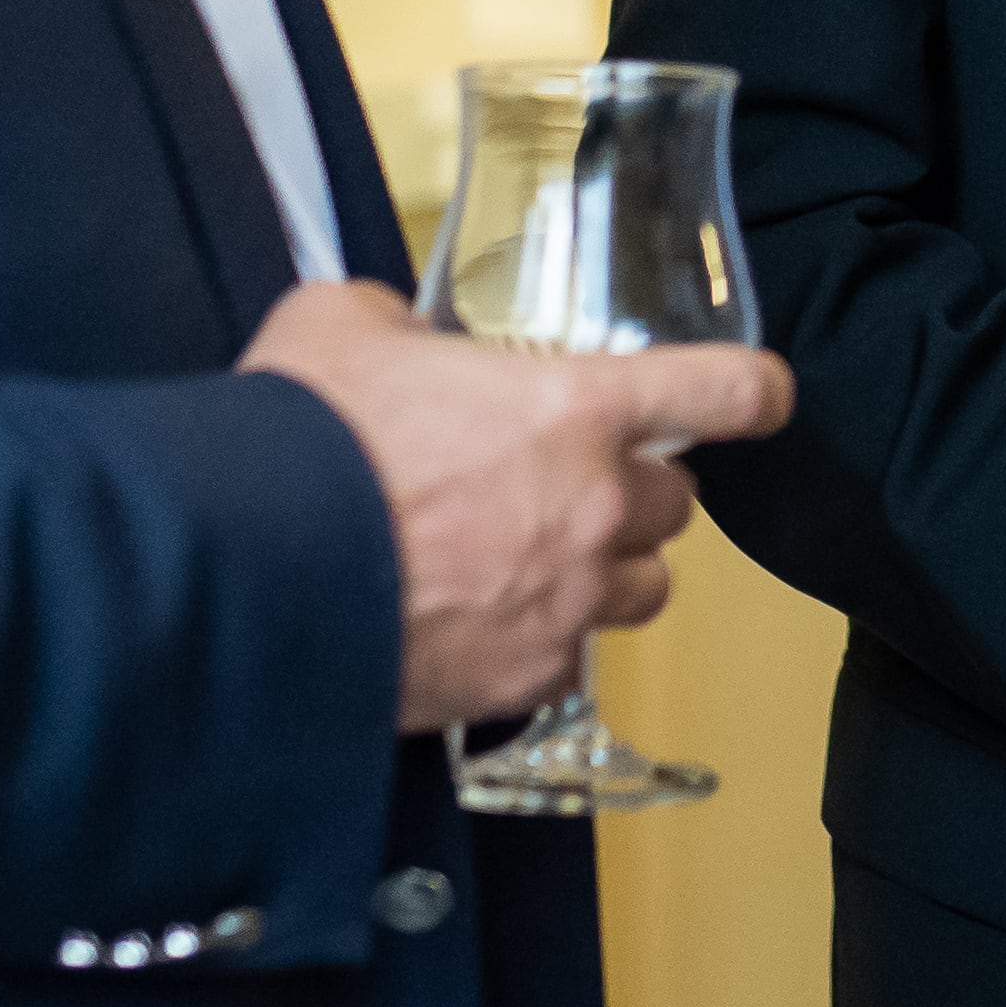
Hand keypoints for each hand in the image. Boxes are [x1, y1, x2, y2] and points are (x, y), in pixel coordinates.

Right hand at [240, 279, 794, 730]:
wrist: (241, 579)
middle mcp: (593, 508)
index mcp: (575, 408)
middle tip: (575, 487)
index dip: (751, 392)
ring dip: (606, 575)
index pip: (718, 392)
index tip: (763, 396)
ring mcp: (565, 603)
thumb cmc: (297, 440)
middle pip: (674, 508)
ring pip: (640, 593)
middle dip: (635, 495)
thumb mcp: (339, 326)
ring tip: (539, 565)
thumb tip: (399, 336)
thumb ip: (396, 322)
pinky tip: (477, 629)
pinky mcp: (521, 684)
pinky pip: (567, 664)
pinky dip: (538, 648)